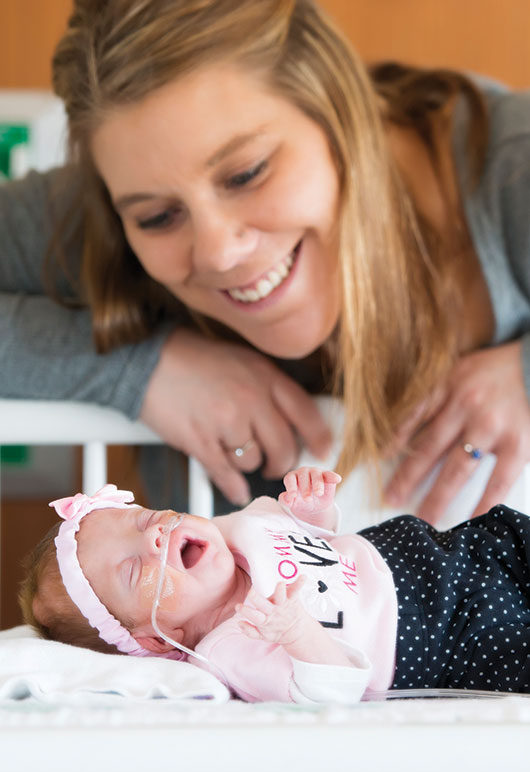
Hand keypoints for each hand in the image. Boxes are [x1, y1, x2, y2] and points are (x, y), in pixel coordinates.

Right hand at [140, 329, 331, 505]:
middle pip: (283, 446)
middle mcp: (250, 399)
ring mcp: (225, 422)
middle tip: (275, 464)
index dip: (319, 436)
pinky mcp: (200, 441)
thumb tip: (290, 423)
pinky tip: (236, 488)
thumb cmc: (194, 359)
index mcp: (265, 376)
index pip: (305, 412)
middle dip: (281, 461)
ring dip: (246, 463)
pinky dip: (233, 485)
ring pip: (253, 461)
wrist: (147, 360)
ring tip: (231, 448)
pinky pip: (226, 474)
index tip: (324, 451)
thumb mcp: (242, 360)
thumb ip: (268, 389)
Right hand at [237, 577, 309, 645]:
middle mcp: (274, 611)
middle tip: (250, 592)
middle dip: (257, 599)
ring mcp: (283, 604)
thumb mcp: (262, 635)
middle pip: (264, 606)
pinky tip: (302, 576)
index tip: (238, 606)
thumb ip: (250, 630)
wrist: (295, 632)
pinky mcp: (292, 599)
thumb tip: (239, 623)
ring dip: (280, 591)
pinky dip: (299, 583)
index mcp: (265, 620)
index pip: (254, 616)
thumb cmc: (275, 630)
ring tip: (280, 584)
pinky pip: (296, 590)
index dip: (246, 612)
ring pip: (280, 597)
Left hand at [279, 466, 340, 518]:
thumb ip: (286, 501)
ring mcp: (315, 472)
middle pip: (303, 477)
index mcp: (292, 477)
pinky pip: (329, 474)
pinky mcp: (327, 475)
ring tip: (318, 494)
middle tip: (307, 500)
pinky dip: (333, 476)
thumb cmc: (301, 502)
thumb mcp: (293, 504)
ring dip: (317, 484)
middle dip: (305, 488)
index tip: (293, 496)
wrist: (315, 506)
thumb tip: (285, 498)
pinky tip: (337, 479)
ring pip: (316, 475)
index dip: (291, 487)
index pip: (290, 479)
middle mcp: (303, 472)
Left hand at [385, 341, 529, 521]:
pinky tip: (471, 520)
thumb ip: (437, 393)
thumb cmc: (499, 370)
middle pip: (428, 448)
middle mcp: (465, 405)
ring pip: (457, 469)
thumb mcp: (461, 369)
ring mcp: (491, 426)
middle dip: (407, 477)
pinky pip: (498, 480)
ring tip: (423, 518)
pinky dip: (484, 502)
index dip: (393, 441)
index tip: (377, 461)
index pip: (412, 417)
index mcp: (447, 385)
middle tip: (390, 499)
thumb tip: (406, 426)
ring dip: (438, 496)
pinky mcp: (519, 443)